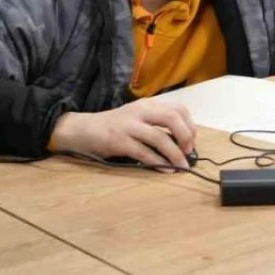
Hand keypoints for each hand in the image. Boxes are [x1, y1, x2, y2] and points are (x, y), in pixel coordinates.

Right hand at [48, 97, 196, 168]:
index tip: (192, 141)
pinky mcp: (119, 142)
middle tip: (188, 152)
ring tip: (182, 166)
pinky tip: (166, 169)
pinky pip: (144, 153)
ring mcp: (129, 126)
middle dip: (186, 137)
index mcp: (147, 105)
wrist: (83, 129)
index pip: (178, 109)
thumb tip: (182, 142)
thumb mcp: (137, 118)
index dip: (189, 125)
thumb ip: (156, 124)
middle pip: (172, 119)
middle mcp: (140, 112)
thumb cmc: (114, 126)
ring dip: (175, 154)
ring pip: (160, 138)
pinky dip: (158, 162)